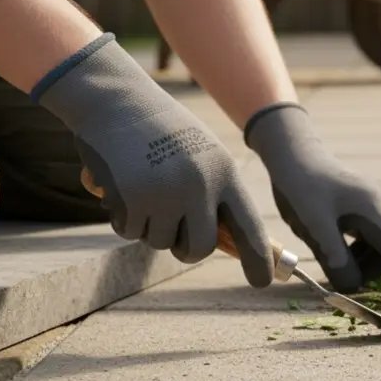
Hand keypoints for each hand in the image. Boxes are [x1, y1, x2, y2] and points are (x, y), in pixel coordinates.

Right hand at [33, 34, 272, 285]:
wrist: (116, 98)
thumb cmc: (160, 129)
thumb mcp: (200, 154)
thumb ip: (214, 194)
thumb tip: (226, 245)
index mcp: (225, 172)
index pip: (249, 225)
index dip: (258, 258)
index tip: (264, 282)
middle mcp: (201, 185)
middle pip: (199, 248)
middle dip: (184, 248)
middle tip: (174, 233)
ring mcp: (167, 193)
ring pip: (159, 241)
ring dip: (147, 225)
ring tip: (142, 186)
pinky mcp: (133, 197)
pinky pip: (128, 231)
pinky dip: (121, 216)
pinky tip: (121, 184)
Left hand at [245, 103, 380, 293]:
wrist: (294, 155)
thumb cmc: (302, 189)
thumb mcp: (315, 227)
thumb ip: (336, 258)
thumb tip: (354, 288)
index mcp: (374, 210)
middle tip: (360, 287)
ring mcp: (376, 203)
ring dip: (371, 260)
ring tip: (340, 265)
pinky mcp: (366, 205)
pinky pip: (376, 233)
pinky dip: (365, 250)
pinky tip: (341, 251)